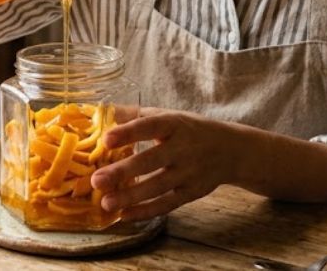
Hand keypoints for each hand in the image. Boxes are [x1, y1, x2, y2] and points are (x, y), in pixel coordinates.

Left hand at [90, 108, 243, 220]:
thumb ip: (133, 115)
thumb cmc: (187, 130)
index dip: (129, 132)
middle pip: (152, 161)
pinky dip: (145, 211)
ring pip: (158, 187)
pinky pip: (167, 204)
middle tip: (96, 180)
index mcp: (174, 124)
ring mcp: (189, 172)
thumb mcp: (166, 115)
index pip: (150, 126)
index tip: (106, 139)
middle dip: (123, 172)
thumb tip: (97, 111)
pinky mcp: (192, 192)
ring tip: (106, 203)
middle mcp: (183, 148)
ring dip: (131, 197)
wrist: (230, 150)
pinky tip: (124, 215)